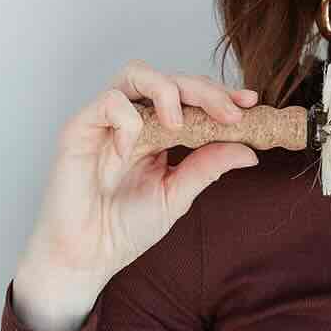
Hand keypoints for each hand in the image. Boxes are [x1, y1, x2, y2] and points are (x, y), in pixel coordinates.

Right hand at [23, 61, 259, 290]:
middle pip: (171, 78)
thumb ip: (208, 166)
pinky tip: (131, 150)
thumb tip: (250, 150)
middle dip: (206, 90)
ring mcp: (106, 121)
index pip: (192, 97)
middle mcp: (134, 119)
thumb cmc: (125, 227)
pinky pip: (109, 103)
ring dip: (167, 90)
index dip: (220, 94)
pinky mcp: (80, 128)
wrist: (87, 257)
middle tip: (229, 113)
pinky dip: (127, 120)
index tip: (250, 104)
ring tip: (180, 123)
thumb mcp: (177, 194)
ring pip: (137, 73)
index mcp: (158, 131)